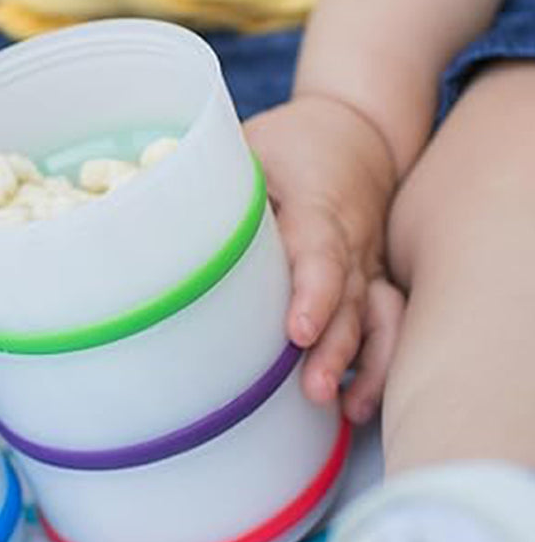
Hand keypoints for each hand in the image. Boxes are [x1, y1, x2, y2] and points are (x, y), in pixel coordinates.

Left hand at [244, 94, 404, 423]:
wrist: (356, 133)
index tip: (298, 331)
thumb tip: (156, 216)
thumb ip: (216, 181)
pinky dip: (378, 366)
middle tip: (315, 390)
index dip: (314, 292)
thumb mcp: (252, 147)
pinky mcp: (370, 284)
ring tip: (340, 407)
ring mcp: (367, 266)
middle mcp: (353, 241)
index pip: (322, 250)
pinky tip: (358, 406)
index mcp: (320, 205)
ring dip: (361, 364)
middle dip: (336, 348)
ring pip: (375, 317)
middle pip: (351, 298)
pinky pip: (385, 326)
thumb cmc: (290, 145)